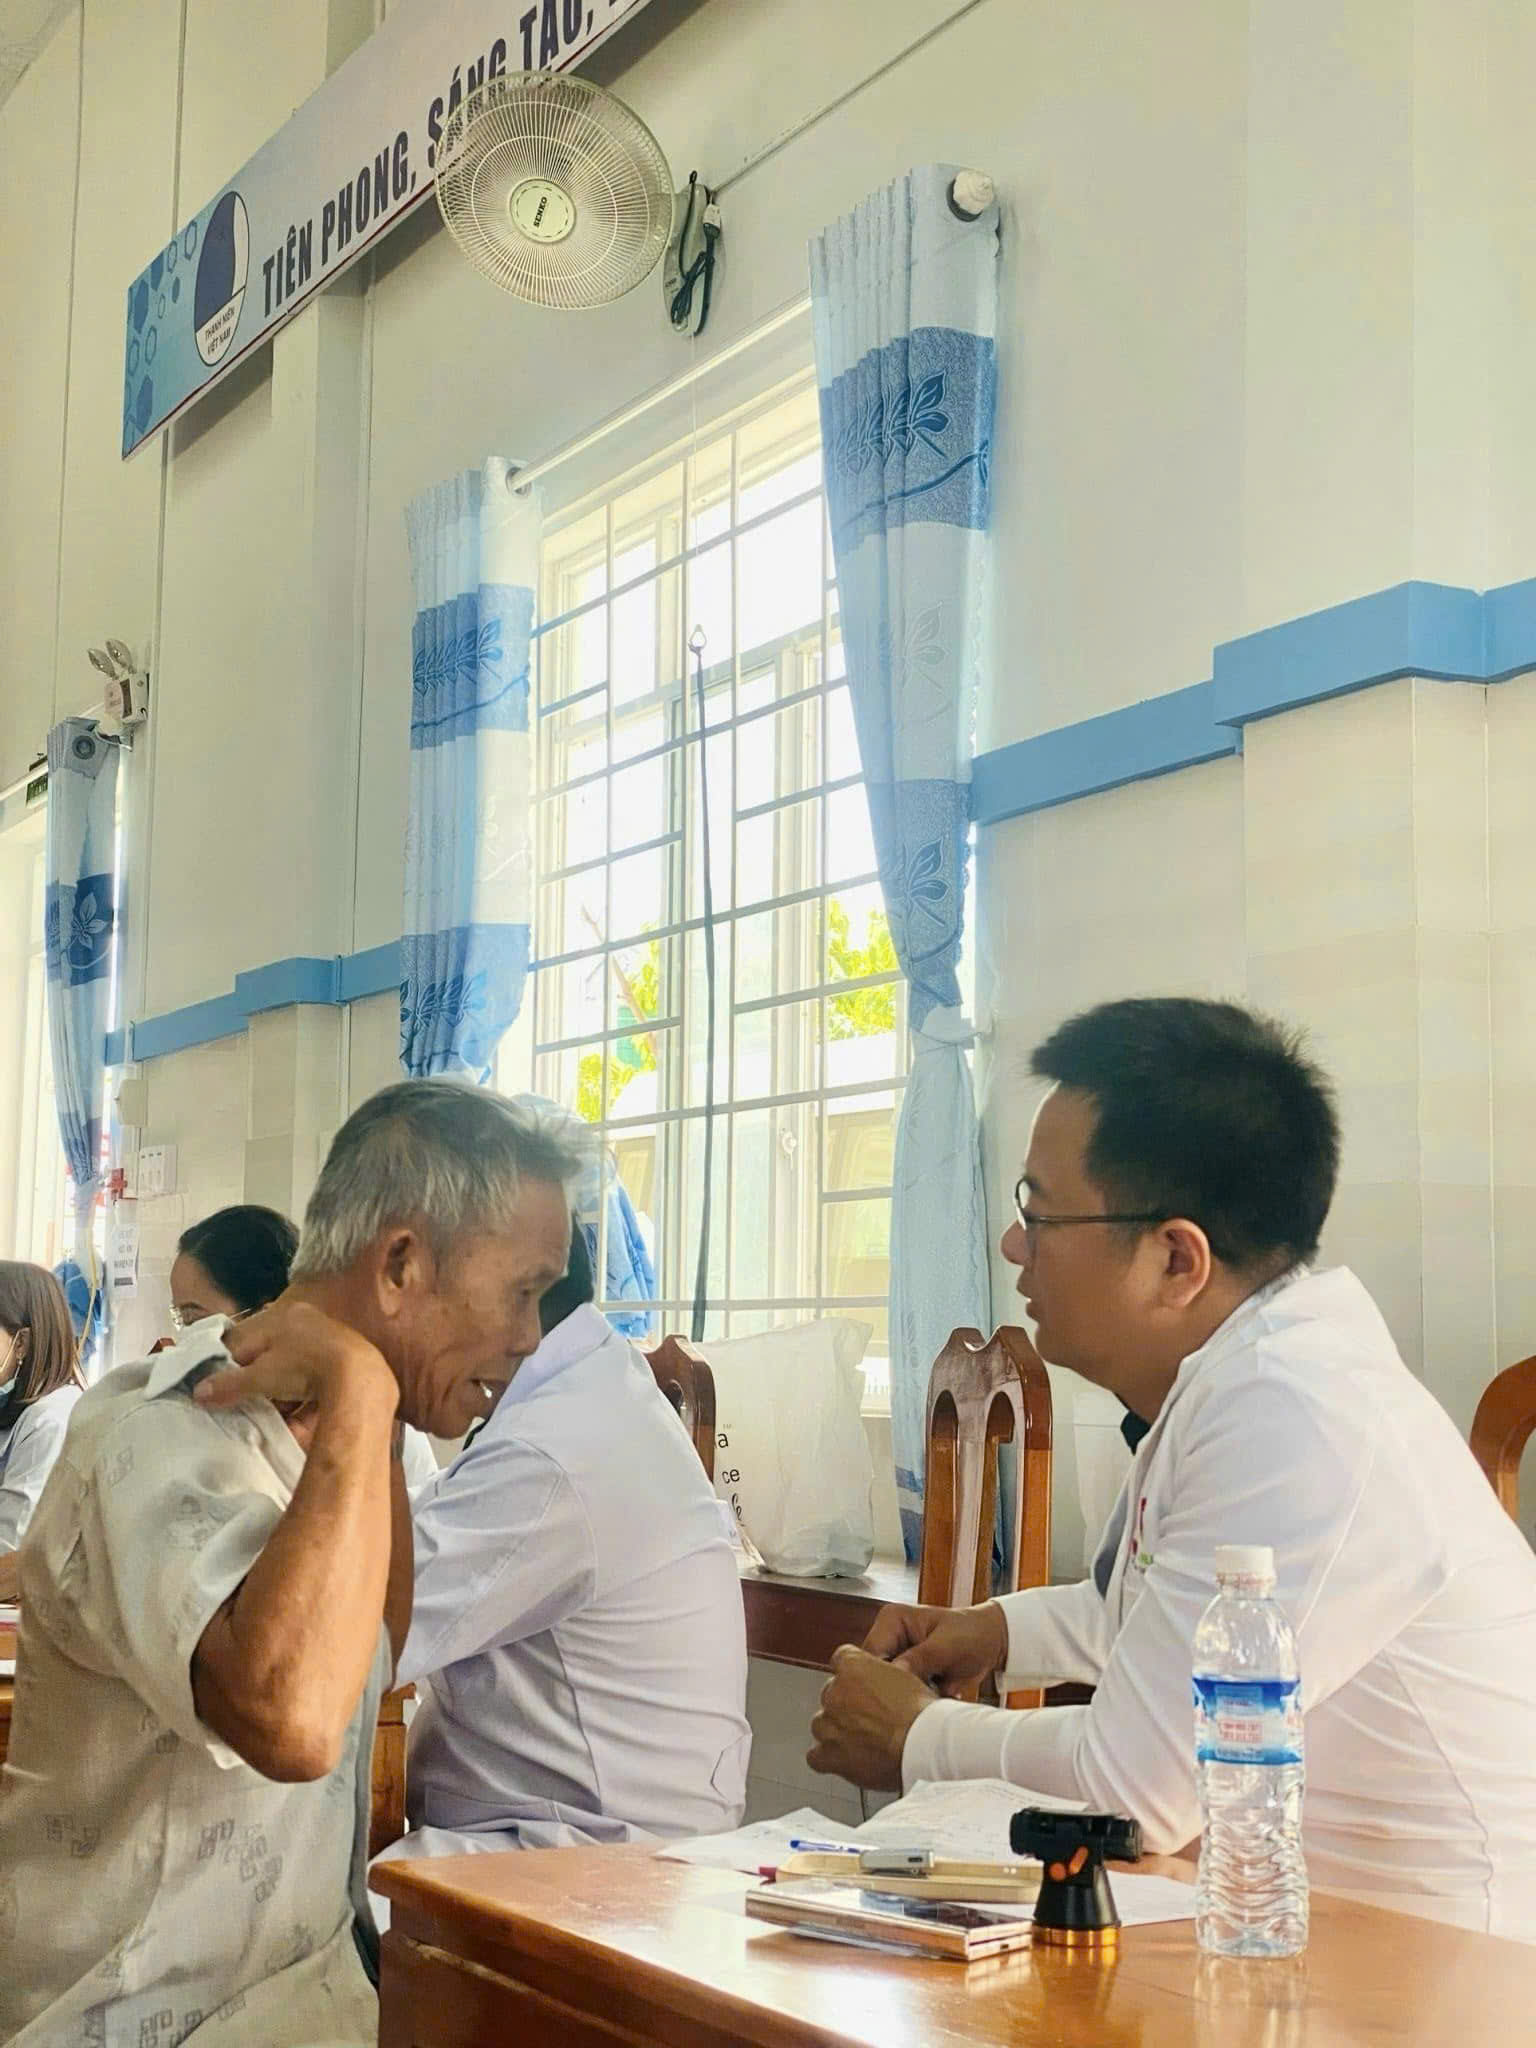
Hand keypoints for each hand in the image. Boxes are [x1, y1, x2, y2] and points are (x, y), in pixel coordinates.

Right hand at [194, 1301, 396, 1420]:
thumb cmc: (305, 1369)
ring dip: (275, 1376)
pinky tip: (295, 1396)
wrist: (360, 1377)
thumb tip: (198, 1391)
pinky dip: (297, 1379)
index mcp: (278, 1316)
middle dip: (251, 1369)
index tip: (215, 1385)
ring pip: (287, 1356)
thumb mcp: (261, 1378)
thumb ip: (229, 1383)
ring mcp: (324, 1332)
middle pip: (264, 1347)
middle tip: (240, 1393)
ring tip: (266, 1398)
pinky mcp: (341, 1351)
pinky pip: (308, 1365)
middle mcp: (301, 1317)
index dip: (224, 1363)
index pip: (238, 1339)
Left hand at [806, 1644, 936, 1790]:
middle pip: (831, 1694)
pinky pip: (816, 1757)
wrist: (923, 1746)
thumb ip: (885, 1676)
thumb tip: (885, 1683)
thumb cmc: (921, 1714)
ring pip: (822, 1724)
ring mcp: (829, 1724)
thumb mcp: (909, 1677)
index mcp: (853, 1667)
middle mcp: (835, 1693)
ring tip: (861, 1741)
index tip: (863, 1685)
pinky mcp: (829, 1755)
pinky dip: (828, 1758)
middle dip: (846, 1705)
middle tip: (869, 1718)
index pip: (841, 1660)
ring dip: (836, 1731)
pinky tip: (845, 1760)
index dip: (854, 1675)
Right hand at [862, 1600, 1008, 1697]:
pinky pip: (900, 1693)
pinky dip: (913, 1701)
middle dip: (894, 1690)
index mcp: (892, 1619)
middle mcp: (889, 1637)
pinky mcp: (907, 1674)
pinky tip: (930, 1700)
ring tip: (929, 1697)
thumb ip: (920, 1658)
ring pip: (886, 1686)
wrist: (992, 1643)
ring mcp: (897, 1656)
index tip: (896, 1696)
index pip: (870, 1653)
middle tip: (916, 1700)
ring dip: (905, 1697)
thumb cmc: (971, 1634)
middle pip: (875, 1672)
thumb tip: (897, 1675)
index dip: (880, 1677)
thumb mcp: (947, 1646)